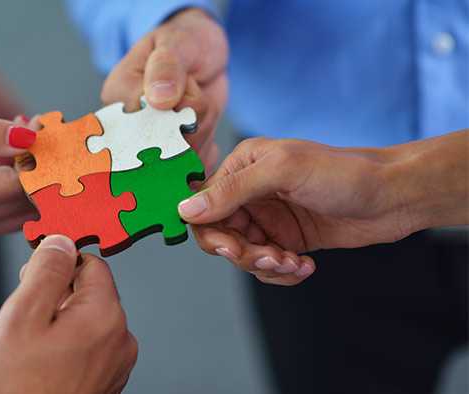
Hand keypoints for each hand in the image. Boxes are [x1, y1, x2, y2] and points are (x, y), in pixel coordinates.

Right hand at [0, 101, 37, 244]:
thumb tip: (27, 138)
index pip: (17, 185)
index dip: (38, 155)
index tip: (41, 123)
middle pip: (26, 201)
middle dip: (41, 163)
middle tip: (38, 124)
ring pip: (25, 209)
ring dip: (34, 174)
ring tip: (22, 133)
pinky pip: (12, 211)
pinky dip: (21, 184)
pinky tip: (11, 153)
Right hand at [0, 235, 137, 393]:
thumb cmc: (16, 387)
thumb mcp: (21, 316)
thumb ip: (46, 271)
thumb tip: (62, 240)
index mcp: (105, 316)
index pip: (92, 264)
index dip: (60, 263)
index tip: (35, 272)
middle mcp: (120, 339)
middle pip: (89, 292)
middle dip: (55, 295)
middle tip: (24, 318)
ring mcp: (115, 363)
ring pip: (85, 319)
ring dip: (58, 321)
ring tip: (30, 346)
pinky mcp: (105, 381)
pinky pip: (87, 345)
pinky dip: (65, 345)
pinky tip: (41, 363)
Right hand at [101, 8, 228, 172]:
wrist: (202, 55)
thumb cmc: (182, 43)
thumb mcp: (176, 44)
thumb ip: (166, 67)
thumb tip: (158, 99)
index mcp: (118, 97)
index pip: (141, 123)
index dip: (171, 113)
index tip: (184, 88)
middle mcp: (129, 126)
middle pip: (164, 147)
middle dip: (191, 125)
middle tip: (195, 91)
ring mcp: (150, 144)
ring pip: (183, 158)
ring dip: (203, 132)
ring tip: (198, 104)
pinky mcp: (172, 157)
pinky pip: (195, 165)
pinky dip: (209, 146)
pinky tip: (204, 121)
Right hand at [178, 138, 422, 285]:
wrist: (394, 197)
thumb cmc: (345, 173)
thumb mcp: (284, 172)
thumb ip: (232, 190)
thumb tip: (186, 209)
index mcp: (243, 166)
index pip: (203, 204)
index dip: (211, 231)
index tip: (232, 248)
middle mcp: (250, 192)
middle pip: (220, 235)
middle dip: (243, 253)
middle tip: (272, 258)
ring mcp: (268, 218)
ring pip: (243, 254)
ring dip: (266, 265)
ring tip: (294, 263)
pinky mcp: (287, 239)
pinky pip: (267, 264)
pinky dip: (282, 272)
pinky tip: (305, 266)